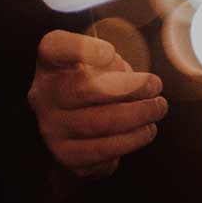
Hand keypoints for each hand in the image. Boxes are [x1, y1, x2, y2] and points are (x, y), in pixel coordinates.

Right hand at [27, 31, 166, 177]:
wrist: (82, 125)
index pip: (54, 48)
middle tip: (156, 86)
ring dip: (137, 115)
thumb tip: (139, 84)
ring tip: (158, 107)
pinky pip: (102, 151)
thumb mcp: (104, 62)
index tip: (110, 52)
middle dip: (130, 88)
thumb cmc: (98, 82)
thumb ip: (114, 63)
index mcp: (51, 63)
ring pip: (98, 123)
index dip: (81, 49)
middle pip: (84, 90)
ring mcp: (51, 126)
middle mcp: (43, 95)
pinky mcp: (65, 154)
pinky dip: (131, 140)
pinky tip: (146, 129)